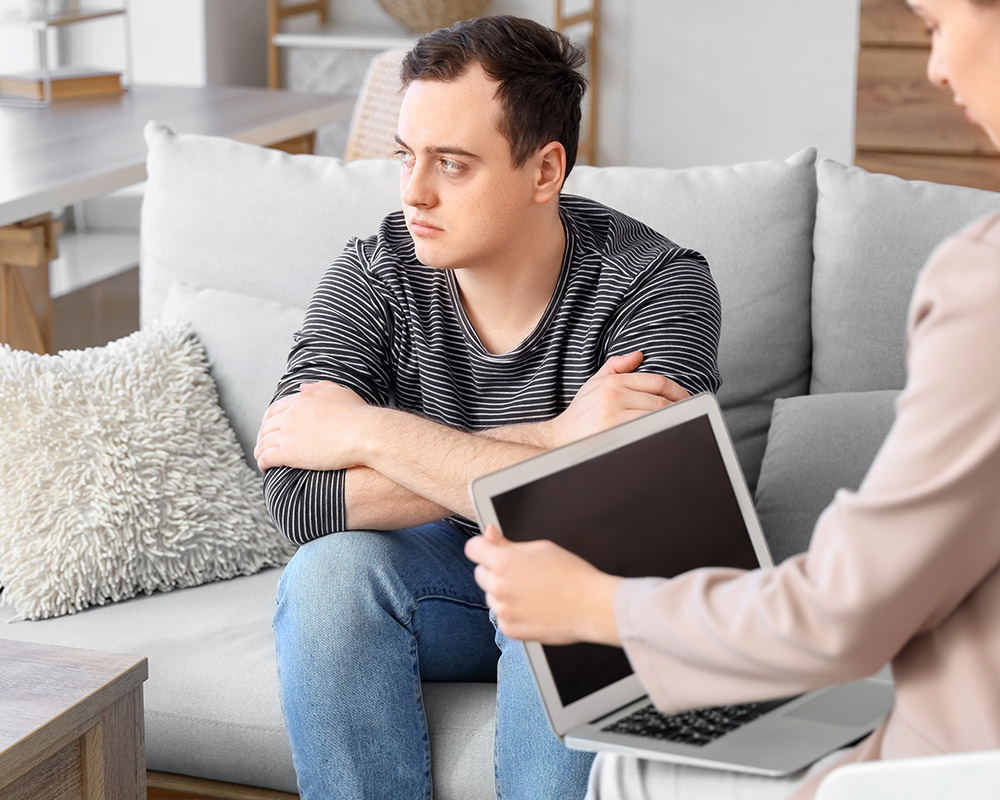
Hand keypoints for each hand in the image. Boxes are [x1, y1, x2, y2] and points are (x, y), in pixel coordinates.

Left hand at [254, 381, 369, 471]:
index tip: (269, 426)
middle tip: (262, 442)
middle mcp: (291, 415)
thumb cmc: (358, 415)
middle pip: (266, 426)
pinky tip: (264, 467)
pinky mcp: (289, 452)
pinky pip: (267, 458)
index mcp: (301, 400)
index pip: (275, 409)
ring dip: (259, 450)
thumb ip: (319, 387)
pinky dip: (262, 462)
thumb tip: (302, 386)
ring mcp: (288, 434)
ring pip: (264, 442)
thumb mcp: (339, 392)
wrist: (364, 433)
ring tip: (259, 456)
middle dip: (262, 435)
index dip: (269, 419)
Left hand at [465, 524, 622, 645]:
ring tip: (532, 592)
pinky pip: (502, 616)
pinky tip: (533, 607)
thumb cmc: (571, 574)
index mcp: (504, 562)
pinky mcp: (510, 629)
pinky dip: (513, 612)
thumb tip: (489, 533)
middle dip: (495, 570)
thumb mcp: (539, 548)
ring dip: (503, 592)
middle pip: (480, 573)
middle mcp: (499, 587)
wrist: (592, 606)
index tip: (490, 550)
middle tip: (522, 573)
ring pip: (491, 595)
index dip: (483, 546)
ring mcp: (503, 610)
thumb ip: (507, 543)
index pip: (473, 548)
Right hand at [541, 351, 688, 447]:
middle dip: (680, 410)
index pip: (656, 382)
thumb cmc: (578, 415)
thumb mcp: (594, 385)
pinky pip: (646, 433)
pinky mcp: (614, 434)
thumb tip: (639, 355)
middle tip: (692, 417)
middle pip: (660, 401)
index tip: (688, 400)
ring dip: (673, 423)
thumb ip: (616, 367)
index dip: (678, 391)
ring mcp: (614, 416)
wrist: (558, 440)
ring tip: (683, 428)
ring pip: (657, 417)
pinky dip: (660, 434)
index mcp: (612, 382)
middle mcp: (613, 396)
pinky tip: (666, 438)